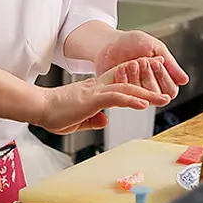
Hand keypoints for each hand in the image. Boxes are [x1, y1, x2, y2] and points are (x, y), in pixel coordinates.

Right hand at [34, 65, 168, 134]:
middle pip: (127, 84)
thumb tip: (105, 120)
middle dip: (148, 87)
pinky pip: (116, 97)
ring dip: (146, 94)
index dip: (134, 81)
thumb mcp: (77, 119)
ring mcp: (94, 91)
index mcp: (92, 91)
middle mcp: (96, 87)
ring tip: (161, 99)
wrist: (38, 107)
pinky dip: (131, 100)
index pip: (118, 82)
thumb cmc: (52, 113)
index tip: (149, 83)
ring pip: (125, 88)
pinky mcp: (91, 98)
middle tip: (164, 92)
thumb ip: (92, 119)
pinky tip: (143, 104)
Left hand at [94, 30, 189, 99]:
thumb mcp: (155, 48)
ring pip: (141, 95)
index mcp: (162, 80)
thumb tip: (185, 81)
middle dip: (149, 75)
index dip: (164, 77)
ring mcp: (134, 93)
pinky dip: (124, 79)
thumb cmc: (133, 43)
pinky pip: (125, 94)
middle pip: (156, 94)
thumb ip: (170, 64)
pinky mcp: (119, 94)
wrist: (110, 42)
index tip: (156, 62)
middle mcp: (149, 90)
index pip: (171, 91)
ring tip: (132, 63)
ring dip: (136, 77)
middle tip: (142, 61)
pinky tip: (121, 68)